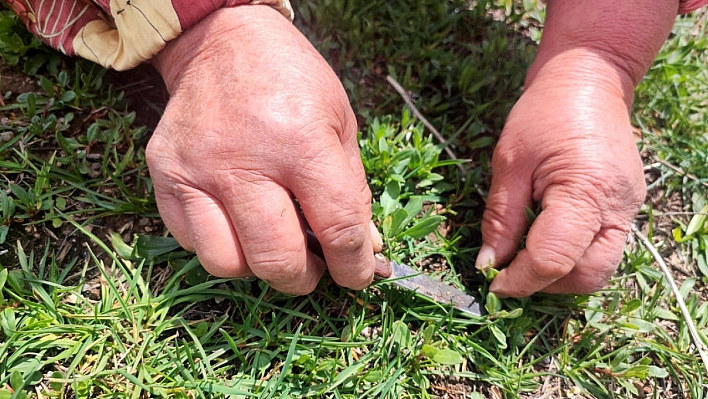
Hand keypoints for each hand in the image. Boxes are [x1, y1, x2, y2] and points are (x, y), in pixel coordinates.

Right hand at [147, 5, 381, 294]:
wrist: (221, 43)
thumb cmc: (292, 81)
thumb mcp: (340, 123)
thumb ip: (353, 192)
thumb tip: (366, 252)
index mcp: (301, 142)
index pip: (337, 230)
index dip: (354, 266)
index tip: (358, 275)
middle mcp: (244, 161)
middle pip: (277, 261)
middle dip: (304, 279)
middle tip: (314, 267)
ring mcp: (197, 170)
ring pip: (227, 264)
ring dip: (258, 267)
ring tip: (273, 244)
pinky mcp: (164, 174)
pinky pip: (191, 242)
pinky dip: (221, 245)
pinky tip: (237, 221)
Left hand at [473, 0, 678, 297]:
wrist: (588, 79)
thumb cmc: (543, 113)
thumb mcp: (509, 163)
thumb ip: (500, 219)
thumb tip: (489, 265)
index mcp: (586, 191)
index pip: (553, 259)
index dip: (519, 280)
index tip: (492, 283)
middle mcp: (618, 208)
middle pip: (586, 276)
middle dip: (544, 284)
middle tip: (508, 272)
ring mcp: (630, 210)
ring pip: (599, 269)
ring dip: (560, 276)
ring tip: (525, 257)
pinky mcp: (628, 209)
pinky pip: (602, 250)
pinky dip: (572, 257)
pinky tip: (545, 240)